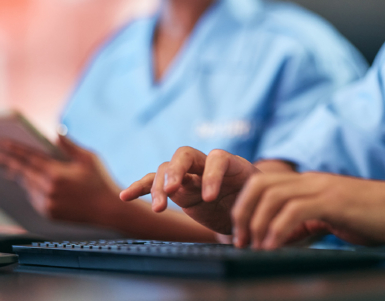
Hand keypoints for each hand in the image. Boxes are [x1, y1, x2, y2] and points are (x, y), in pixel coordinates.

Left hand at [0, 135, 121, 224]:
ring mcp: (47, 203)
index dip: (10, 148)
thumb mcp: (88, 158)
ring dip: (20, 176)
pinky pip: (33, 198)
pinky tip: (33, 183)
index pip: (27, 157)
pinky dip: (31, 189)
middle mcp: (48, 189)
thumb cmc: (100, 181)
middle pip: (20, 172)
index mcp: (56, 172)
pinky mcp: (48, 213)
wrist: (108, 210)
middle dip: (5, 162)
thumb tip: (56, 131)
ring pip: (26, 185)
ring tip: (12, 168)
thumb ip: (69, 145)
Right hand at [119, 147, 258, 233]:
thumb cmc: (256, 207)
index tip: (210, 198)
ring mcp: (188, 175)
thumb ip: (248, 209)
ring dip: (158, 186)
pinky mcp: (175, 189)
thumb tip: (242, 229)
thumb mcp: (257, 206)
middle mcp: (206, 165)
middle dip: (176, 171)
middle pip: (185, 155)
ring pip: (166, 170)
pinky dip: (140, 188)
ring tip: (159, 208)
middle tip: (172, 191)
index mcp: (232, 165)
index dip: (212, 175)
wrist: (247, 210)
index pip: (217, 158)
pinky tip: (126, 196)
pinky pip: (154, 183)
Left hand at [232, 172, 384, 249]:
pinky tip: (273, 248)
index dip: (244, 206)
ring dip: (256, 224)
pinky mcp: (333, 202)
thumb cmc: (374, 217)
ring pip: (272, 197)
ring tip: (253, 248)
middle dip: (242, 213)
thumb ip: (309, 224)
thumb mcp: (333, 218)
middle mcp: (311, 180)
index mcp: (309, 183)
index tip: (240, 234)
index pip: (263, 183)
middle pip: (259, 185)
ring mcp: (322, 188)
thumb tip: (284, 239)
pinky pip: (294, 211)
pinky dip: (277, 230)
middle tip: (240, 241)